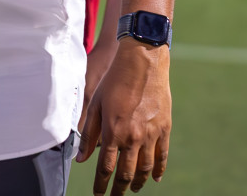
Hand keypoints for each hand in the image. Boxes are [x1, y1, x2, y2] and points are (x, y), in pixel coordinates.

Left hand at [77, 41, 171, 194]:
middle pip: (127, 173)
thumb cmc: (114, 80)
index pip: (106, 168)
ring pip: (145, 168)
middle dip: (119, 189)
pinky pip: (162, 156)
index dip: (101, 184)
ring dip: (139, 183)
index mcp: (113, 132)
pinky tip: (154, 178)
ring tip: (134, 189)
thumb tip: (82, 158)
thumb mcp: (95, 104)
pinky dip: (158, 170)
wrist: (142, 63)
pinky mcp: (165, 129)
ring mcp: (151, 135)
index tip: (98, 194)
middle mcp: (133, 137)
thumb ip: (89, 133)